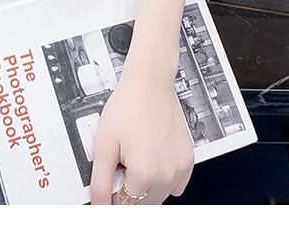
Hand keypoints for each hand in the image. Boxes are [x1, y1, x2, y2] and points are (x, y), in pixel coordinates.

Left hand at [89, 67, 193, 204]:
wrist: (150, 82)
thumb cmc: (128, 105)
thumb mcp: (103, 144)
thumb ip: (100, 182)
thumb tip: (100, 206)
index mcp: (145, 173)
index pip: (125, 206)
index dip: (112, 195)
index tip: (110, 182)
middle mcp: (167, 174)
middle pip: (143, 204)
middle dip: (129, 192)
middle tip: (121, 164)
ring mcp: (180, 168)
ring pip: (160, 196)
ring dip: (146, 187)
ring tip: (135, 157)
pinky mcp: (188, 160)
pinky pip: (176, 185)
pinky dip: (163, 179)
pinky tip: (152, 158)